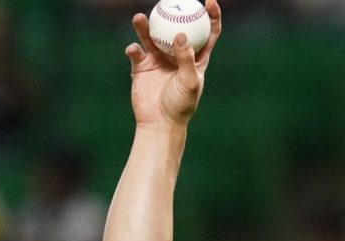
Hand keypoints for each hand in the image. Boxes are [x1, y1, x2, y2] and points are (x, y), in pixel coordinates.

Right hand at [125, 0, 221, 127]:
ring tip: (140, 19)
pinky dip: (133, 49)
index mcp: (195, 58)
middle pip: (176, 27)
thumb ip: (186, 58)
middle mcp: (176, 55)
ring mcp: (158, 59)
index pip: (207, 33)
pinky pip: (136, 52)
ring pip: (151, 35)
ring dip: (144, 26)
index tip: (209, 1)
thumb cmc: (180, 106)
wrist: (159, 124)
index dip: (211, 15)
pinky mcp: (141, 67)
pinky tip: (133, 50)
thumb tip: (180, 34)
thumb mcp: (189, 83)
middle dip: (174, 11)